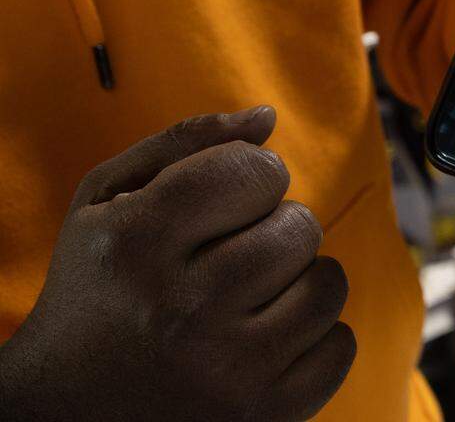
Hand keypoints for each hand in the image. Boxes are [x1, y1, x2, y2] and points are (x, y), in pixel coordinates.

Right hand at [0, 107, 354, 420]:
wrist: (60, 415)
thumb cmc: (96, 290)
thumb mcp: (106, 203)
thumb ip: (186, 143)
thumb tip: (268, 117)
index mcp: (137, 244)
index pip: (254, 170)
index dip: (254, 175)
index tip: (230, 199)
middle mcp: (182, 309)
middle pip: (299, 226)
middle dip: (277, 228)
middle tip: (233, 255)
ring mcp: (226, 371)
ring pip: (328, 283)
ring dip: (301, 280)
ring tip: (254, 295)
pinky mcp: (262, 417)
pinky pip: (340, 347)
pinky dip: (316, 336)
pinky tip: (268, 339)